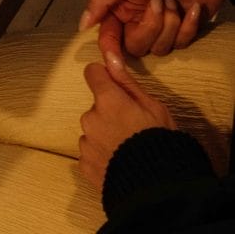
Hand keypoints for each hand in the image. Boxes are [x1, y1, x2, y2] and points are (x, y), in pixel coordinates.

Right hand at [79, 0, 224, 57]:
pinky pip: (180, 45)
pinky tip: (192, 9)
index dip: (110, 50)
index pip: (109, 37)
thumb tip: (82, 25)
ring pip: (159, 49)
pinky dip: (188, 25)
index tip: (114, 62)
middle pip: (136, 46)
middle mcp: (137, 23)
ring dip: (171, 22)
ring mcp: (160, 31)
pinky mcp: (180, 36)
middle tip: (159, 1)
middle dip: (151, 25)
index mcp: (121, 10)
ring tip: (174, 1)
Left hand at [79, 52, 175, 189]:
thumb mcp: (153, 107)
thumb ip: (126, 81)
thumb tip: (109, 55)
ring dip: (104, 134)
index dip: (103, 77)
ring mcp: (86, 143)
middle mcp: (91, 118)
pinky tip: (119, 162)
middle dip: (109, 112)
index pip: (92, 73)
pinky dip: (101, 155)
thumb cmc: (160, 142)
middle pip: (96, 105)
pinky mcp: (84, 164)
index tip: (113, 86)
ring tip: (127, 149)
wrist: (157, 189)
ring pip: (93, 129)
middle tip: (131, 128)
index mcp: (108, 100)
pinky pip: (90, 152)